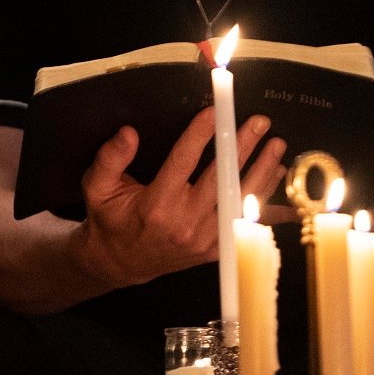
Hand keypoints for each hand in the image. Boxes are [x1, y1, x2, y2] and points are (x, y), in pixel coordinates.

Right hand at [74, 109, 286, 288]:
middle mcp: (183, 223)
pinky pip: (246, 223)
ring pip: (240, 201)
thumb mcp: (97, 188)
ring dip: (261, 170)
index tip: (215, 113)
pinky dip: (265, 201)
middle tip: (259, 123)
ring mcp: (203, 240)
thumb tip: (128, 134)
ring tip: (276, 145)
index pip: (182, 163)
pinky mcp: (215, 249)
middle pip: (221, 179)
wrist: (120, 262)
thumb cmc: (110, 219)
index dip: (200, 135)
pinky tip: (276, 178)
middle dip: (242, 147)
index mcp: (155, 206)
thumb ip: (110, 159)